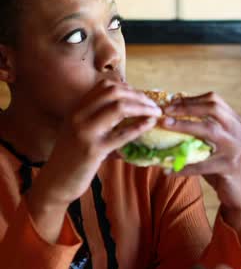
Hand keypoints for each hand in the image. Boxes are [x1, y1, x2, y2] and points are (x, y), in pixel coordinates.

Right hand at [32, 80, 161, 206]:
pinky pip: (122, 134)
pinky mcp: (93, 150)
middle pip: (114, 92)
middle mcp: (79, 116)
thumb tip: (128, 106)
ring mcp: (85, 132)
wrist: (56, 182)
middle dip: (139, 96)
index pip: (105, 86)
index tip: (142, 97)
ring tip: (157, 113)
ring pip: (119, 108)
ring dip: (143, 107)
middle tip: (154, 105)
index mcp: (77, 109)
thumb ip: (97, 117)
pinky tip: (150, 124)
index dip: (128, 88)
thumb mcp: (80, 130)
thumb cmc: (73, 157)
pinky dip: (140, 126)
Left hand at [162, 92, 240, 222]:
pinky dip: (184, 166)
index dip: (192, 99)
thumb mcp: (220, 143)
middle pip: (213, 108)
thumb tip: (174, 118)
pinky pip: (202, 164)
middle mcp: (239, 132)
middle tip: (167, 111)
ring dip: (184, 125)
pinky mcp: (229, 166)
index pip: (215, 101)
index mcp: (237, 123)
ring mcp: (236, 148)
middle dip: (187, 106)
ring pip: (208, 129)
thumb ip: (205, 131)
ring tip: (165, 125)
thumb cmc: (225, 166)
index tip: (172, 102)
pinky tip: (169, 170)